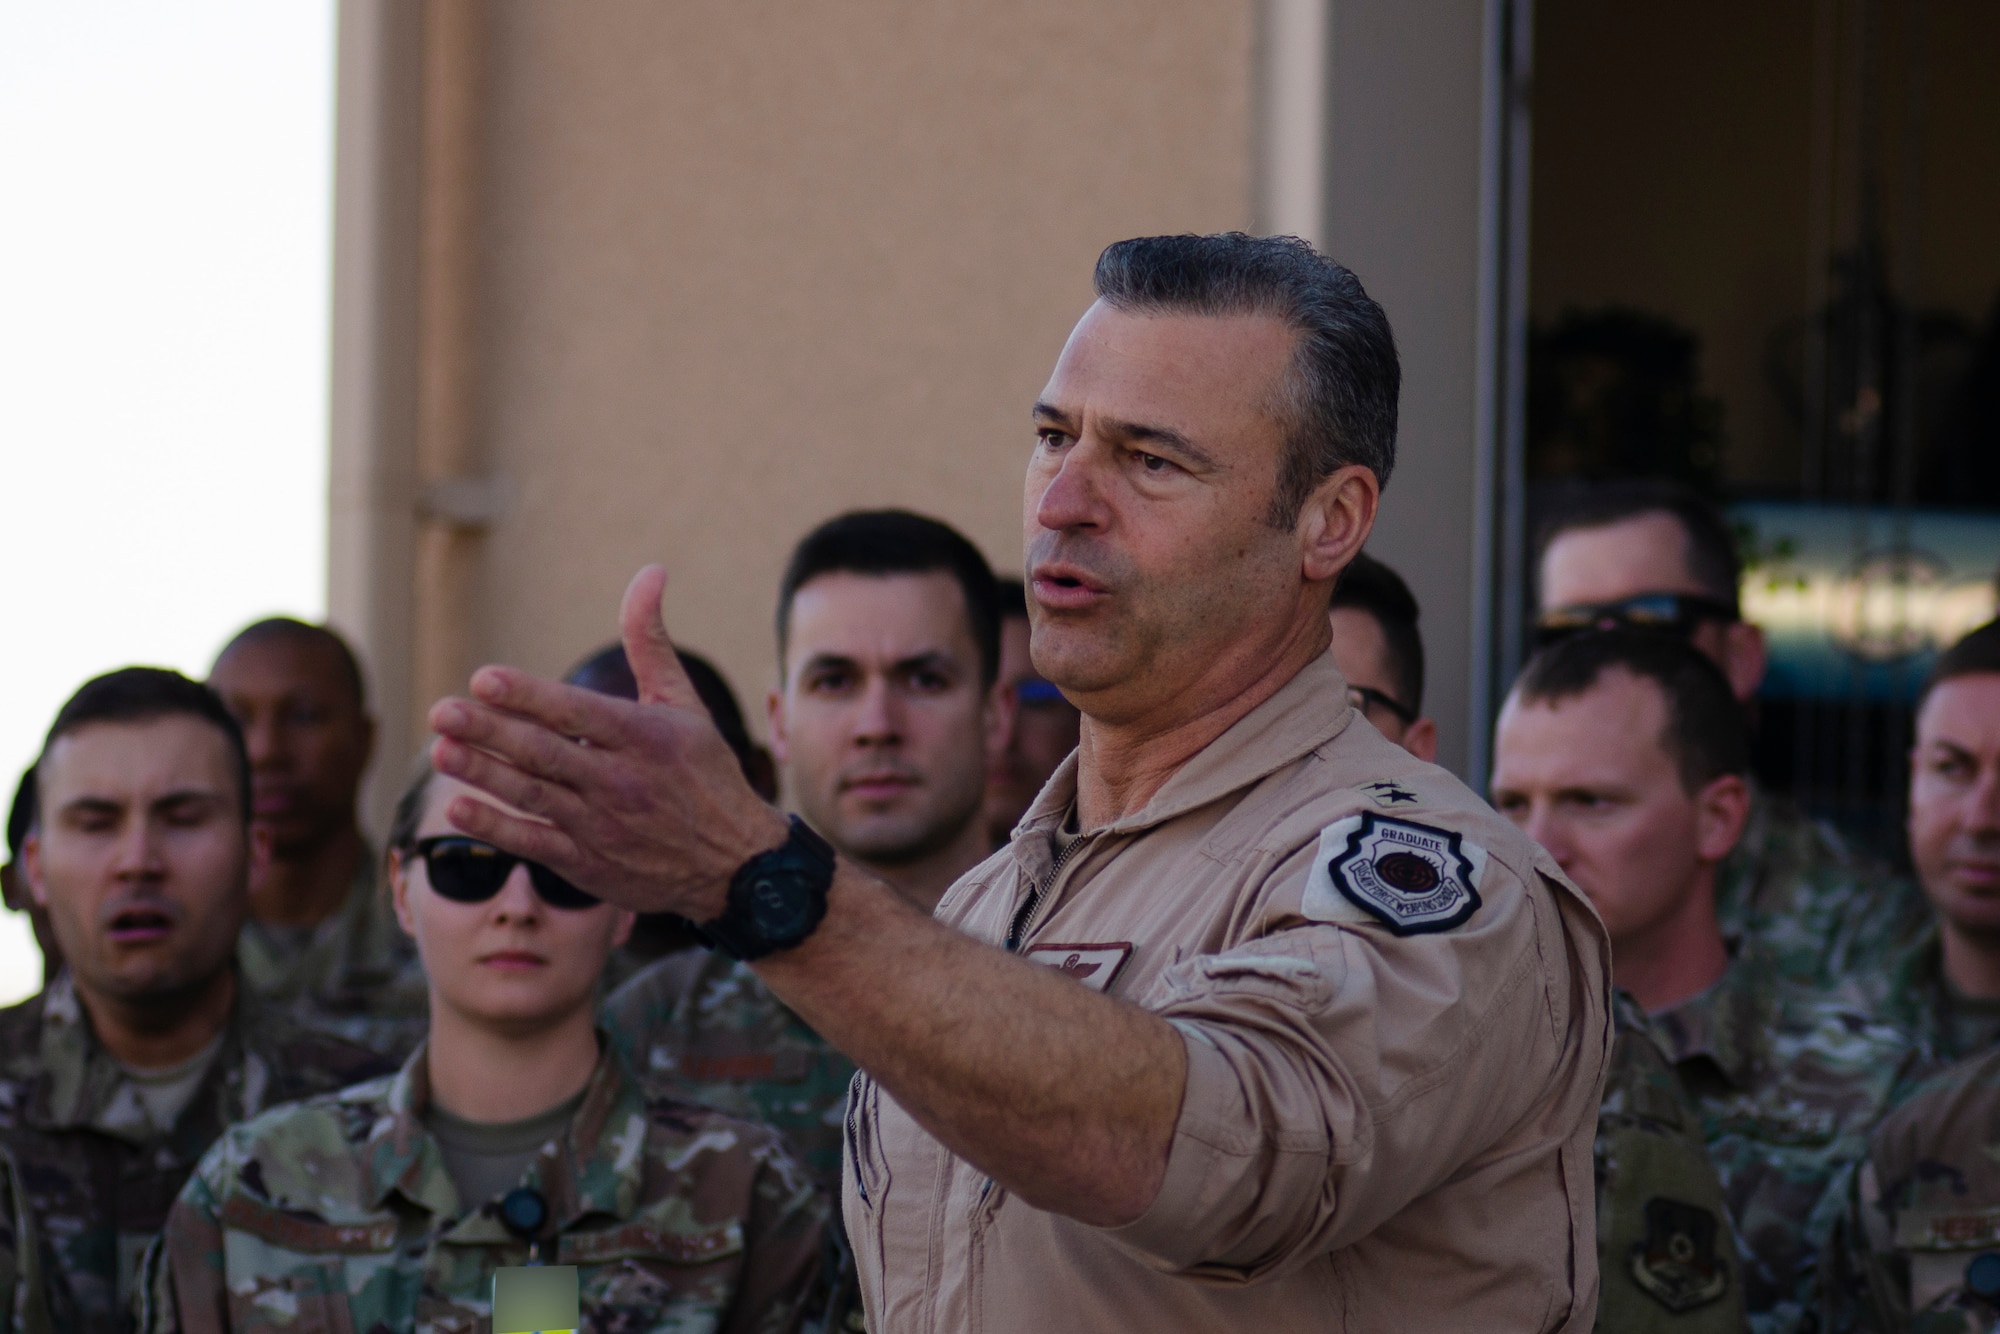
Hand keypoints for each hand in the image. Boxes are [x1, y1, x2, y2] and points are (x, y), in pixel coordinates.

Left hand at [428, 566, 789, 918]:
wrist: (734, 863)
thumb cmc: (705, 773)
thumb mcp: (684, 704)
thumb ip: (650, 641)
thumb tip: (650, 572)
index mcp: (643, 738)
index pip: (576, 713)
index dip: (529, 696)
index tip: (483, 679)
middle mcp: (620, 781)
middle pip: (544, 753)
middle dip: (490, 732)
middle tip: (442, 712)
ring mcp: (601, 825)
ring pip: (532, 795)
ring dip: (483, 774)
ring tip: (440, 749)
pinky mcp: (587, 863)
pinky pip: (534, 843)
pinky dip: (496, 826)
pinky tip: (459, 807)